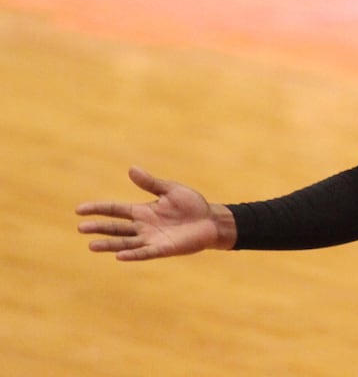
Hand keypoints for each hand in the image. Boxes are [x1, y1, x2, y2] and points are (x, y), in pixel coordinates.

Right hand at [76, 166, 231, 260]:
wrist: (210, 220)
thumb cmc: (191, 205)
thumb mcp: (170, 190)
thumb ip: (150, 183)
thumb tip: (131, 168)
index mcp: (142, 210)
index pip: (115, 209)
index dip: (98, 209)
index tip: (79, 210)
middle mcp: (142, 226)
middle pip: (115, 227)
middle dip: (99, 227)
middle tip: (81, 228)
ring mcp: (150, 238)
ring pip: (124, 242)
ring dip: (109, 244)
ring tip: (91, 245)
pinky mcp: (162, 249)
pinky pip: (144, 252)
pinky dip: (132, 254)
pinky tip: (119, 255)